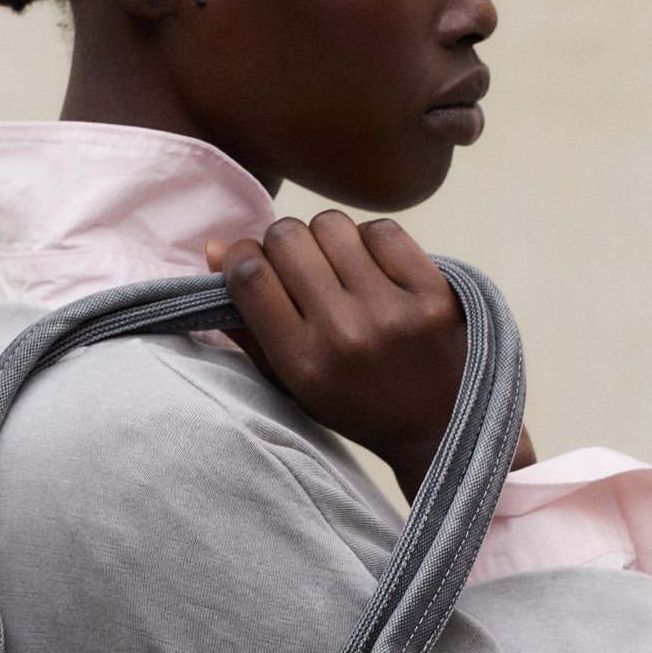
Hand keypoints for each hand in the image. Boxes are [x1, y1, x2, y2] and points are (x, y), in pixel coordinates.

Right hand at [206, 213, 532, 500]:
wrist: (438, 427)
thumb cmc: (354, 403)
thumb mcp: (291, 381)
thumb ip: (246, 322)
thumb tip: (213, 246)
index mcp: (302, 363)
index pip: (250, 275)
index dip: (242, 256)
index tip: (252, 264)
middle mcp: (344, 336)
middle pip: (287, 238)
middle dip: (282, 243)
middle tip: (298, 265)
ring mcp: (392, 313)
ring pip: (333, 226)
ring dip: (327, 239)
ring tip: (338, 268)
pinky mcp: (432, 295)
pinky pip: (382, 230)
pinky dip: (371, 241)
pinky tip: (375, 268)